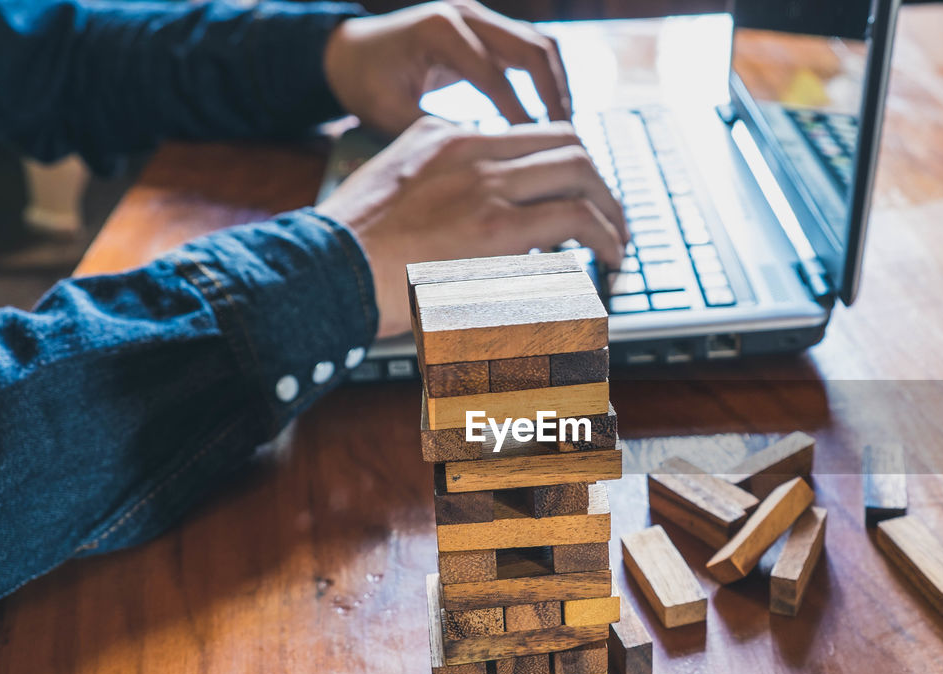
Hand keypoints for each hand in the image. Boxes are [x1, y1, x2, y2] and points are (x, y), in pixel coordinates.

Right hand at [317, 116, 627, 338]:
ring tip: (617, 242)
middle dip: (600, 182)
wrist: (324, 269)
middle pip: (567, 143)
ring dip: (610, 209)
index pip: (531, 133)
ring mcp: (485, 185)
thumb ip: (437, 178)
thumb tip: (477, 205)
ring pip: (578, 173)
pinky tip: (607, 258)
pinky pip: (572, 218)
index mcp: (446, 136)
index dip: (568, 162)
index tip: (579, 193)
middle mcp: (471, 150)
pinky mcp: (495, 228)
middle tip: (611, 217)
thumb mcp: (395, 183)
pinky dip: (602, 236)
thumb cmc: (352, 247)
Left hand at [323, 0, 569, 137]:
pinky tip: (549, 117)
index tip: (534, 158)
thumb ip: (435, 133)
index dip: (519, 118)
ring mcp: (480, 17)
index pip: (495, 78)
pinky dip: (545, 80)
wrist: (351, 52)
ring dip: (557, 86)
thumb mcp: (390, 113)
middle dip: (553, 98)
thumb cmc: (365, 84)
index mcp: (440, 31)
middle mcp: (466, 14)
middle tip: (565, 142)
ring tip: (565, 130)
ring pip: (540, 45)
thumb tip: (483, 163)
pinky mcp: (487, 29)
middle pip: (533, 49)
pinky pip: (529, 50)